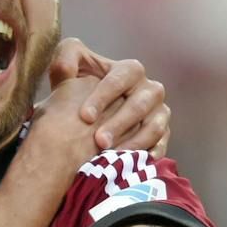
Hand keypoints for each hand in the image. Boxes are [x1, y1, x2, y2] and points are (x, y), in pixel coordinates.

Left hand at [47, 37, 170, 155]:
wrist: (89, 117)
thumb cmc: (78, 91)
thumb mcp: (68, 72)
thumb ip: (64, 61)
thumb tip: (67, 68)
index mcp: (130, 70)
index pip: (120, 79)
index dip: (103, 97)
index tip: (85, 116)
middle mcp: (150, 89)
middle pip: (139, 105)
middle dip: (118, 124)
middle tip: (99, 141)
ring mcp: (159, 111)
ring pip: (153, 126)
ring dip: (133, 142)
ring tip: (111, 155)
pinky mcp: (163, 133)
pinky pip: (162, 144)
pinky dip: (150, 154)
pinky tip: (132, 164)